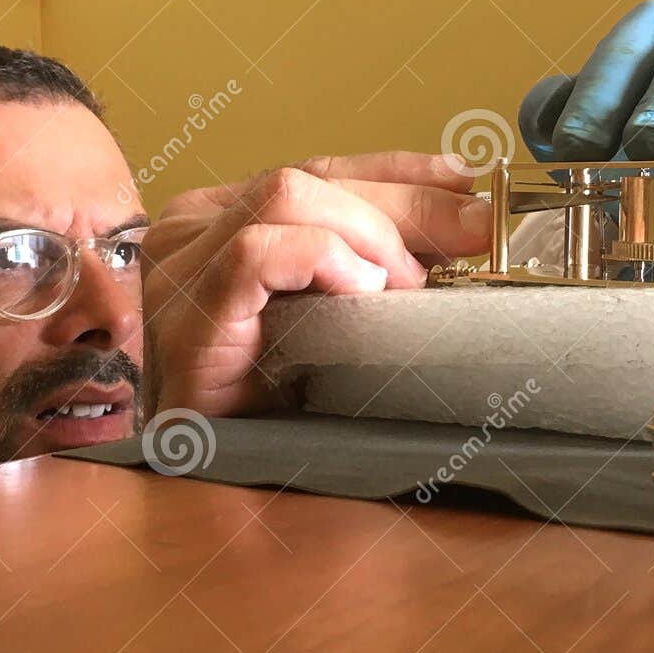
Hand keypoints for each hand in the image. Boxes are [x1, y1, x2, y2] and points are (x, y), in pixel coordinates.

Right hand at [142, 153, 490, 417]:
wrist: (209, 480)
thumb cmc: (267, 409)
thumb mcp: (330, 316)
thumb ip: (370, 263)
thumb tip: (463, 222)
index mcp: (221, 221)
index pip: (321, 172)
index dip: (400, 173)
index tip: (467, 186)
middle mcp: (192, 232)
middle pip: (311, 178)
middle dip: (405, 203)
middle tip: (472, 236)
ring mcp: (181, 270)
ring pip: (287, 196)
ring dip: (367, 236)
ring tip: (404, 289)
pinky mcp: (187, 318)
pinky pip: (257, 253)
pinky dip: (323, 260)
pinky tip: (361, 292)